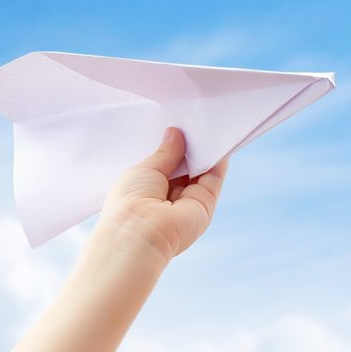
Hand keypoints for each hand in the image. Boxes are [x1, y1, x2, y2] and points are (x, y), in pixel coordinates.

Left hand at [95, 127, 229, 267]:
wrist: (140, 233)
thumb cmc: (131, 201)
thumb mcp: (145, 169)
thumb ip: (165, 153)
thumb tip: (175, 133)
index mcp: (147, 192)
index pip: (165, 167)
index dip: (173, 148)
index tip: (180, 125)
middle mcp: (168, 199)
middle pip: (185, 168)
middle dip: (190, 146)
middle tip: (197, 119)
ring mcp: (188, 202)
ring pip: (202, 171)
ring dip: (206, 150)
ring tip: (209, 122)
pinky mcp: (205, 204)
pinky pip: (215, 177)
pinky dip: (218, 159)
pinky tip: (219, 138)